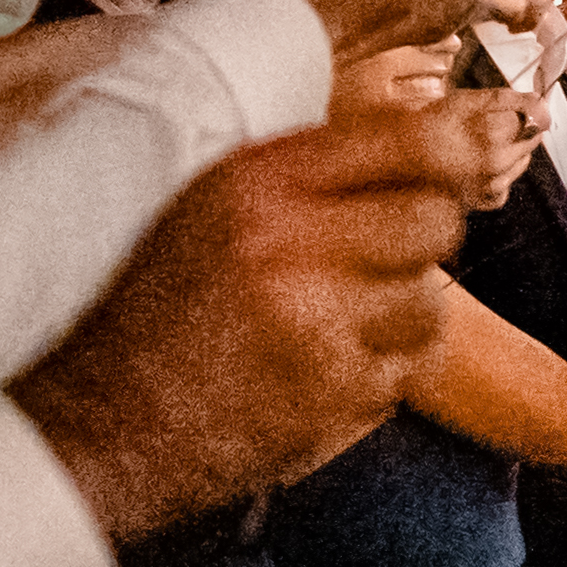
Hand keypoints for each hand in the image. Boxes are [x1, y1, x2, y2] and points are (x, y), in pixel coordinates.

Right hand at [14, 100, 477, 537]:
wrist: (102, 424)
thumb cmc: (155, 311)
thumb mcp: (209, 208)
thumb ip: (308, 174)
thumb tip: (440, 142)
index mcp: (256, 184)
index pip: (407, 143)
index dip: (454, 151)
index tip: (465, 161)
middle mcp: (293, 245)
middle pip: (436, 220)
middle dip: (421, 237)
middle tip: (377, 257)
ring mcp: (321, 325)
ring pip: (431, 300)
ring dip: (400, 312)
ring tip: (336, 321)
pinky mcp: (338, 395)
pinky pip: (405, 368)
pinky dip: (378, 371)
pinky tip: (320, 369)